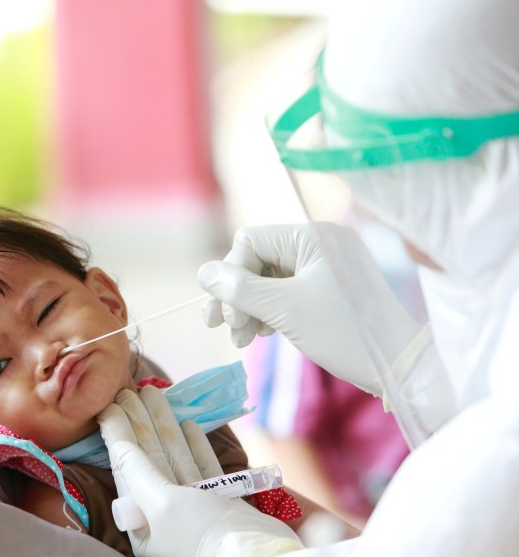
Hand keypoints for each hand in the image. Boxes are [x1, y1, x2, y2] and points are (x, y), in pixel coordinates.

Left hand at [98, 386, 301, 556]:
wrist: (257, 555)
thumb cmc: (201, 532)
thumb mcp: (161, 503)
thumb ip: (138, 471)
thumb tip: (118, 445)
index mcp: (143, 524)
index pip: (126, 469)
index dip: (118, 435)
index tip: (111, 406)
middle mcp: (165, 517)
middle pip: (150, 460)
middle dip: (140, 423)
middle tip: (132, 390)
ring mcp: (194, 509)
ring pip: (175, 457)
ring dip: (165, 426)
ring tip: (155, 394)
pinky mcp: (221, 504)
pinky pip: (203, 468)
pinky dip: (195, 445)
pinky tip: (188, 423)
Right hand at [197, 223, 421, 396]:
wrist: (400, 366)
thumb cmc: (345, 334)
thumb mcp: (285, 310)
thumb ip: (240, 289)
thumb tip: (203, 273)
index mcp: (313, 235)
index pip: (249, 242)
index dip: (230, 276)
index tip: (225, 315)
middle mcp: (319, 243)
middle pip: (255, 260)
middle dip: (236, 295)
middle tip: (221, 328)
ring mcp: (324, 265)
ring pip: (266, 278)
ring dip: (248, 307)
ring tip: (241, 339)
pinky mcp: (327, 287)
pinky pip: (284, 290)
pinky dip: (267, 311)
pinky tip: (260, 333)